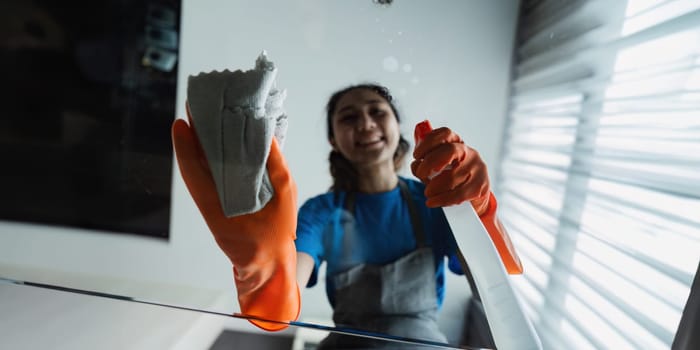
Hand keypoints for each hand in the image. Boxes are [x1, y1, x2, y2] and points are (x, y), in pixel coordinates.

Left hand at [171, 103, 299, 329]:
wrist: (269, 266)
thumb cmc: (277, 236)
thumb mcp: (285, 198)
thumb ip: (276, 167)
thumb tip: (268, 138)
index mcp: (218, 206)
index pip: (194, 171)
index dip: (185, 146)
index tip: (181, 122)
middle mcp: (211, 204)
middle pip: (196, 165)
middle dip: (194, 137)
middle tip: (196, 108)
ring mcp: (216, 205)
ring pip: (203, 170)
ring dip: (203, 145)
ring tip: (206, 119)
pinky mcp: (223, 205)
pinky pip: (213, 178)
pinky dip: (214, 159)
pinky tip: (220, 143)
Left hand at [411, 120, 489, 213]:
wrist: (474, 196)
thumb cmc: (450, 177)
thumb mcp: (436, 168)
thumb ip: (424, 164)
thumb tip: (415, 165)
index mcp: (457, 144)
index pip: (445, 133)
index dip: (428, 142)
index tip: (416, 155)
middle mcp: (469, 153)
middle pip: (450, 151)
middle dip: (430, 162)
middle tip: (420, 173)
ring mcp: (477, 169)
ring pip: (452, 177)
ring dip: (434, 187)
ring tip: (427, 192)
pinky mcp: (479, 187)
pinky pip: (458, 194)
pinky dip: (441, 199)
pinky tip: (432, 202)